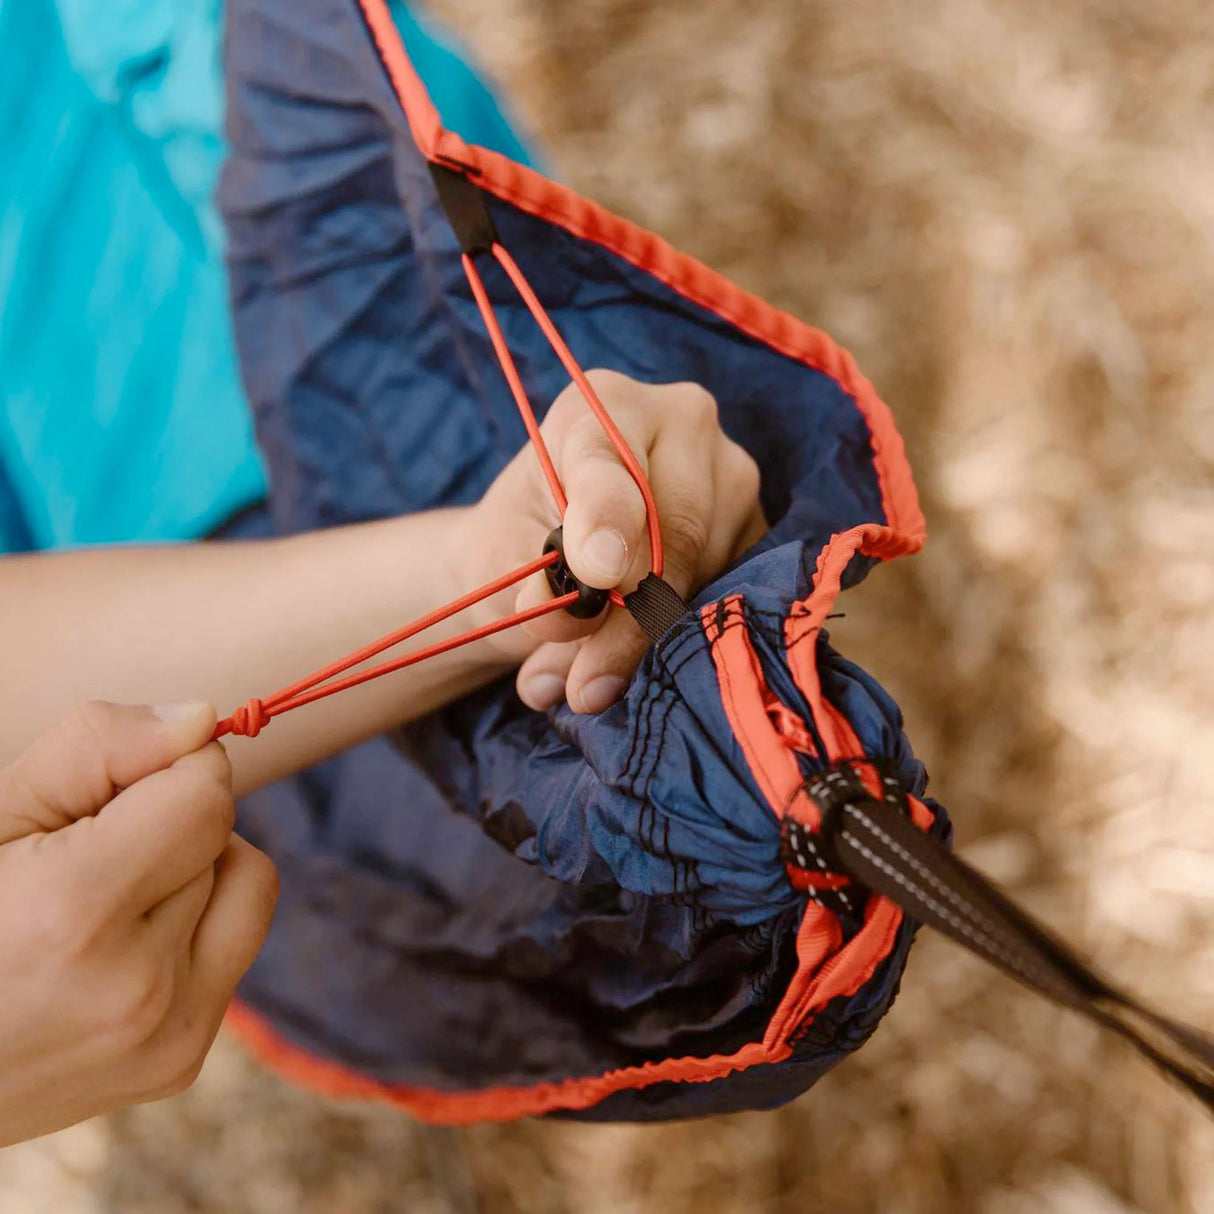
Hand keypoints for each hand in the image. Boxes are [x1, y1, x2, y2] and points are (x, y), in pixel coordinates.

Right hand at [0, 702, 277, 1145]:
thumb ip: (95, 749)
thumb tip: (202, 721)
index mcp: (75, 918)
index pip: (205, 797)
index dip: (163, 775)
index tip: (104, 797)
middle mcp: (136, 991)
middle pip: (225, 840)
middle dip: (167, 829)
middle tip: (78, 864)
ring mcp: (165, 1042)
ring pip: (248, 891)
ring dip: (194, 878)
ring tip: (103, 906)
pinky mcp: (178, 1067)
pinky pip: (231, 950)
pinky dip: (189, 934)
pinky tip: (109, 958)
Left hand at [465, 369, 766, 713]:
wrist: (542, 554)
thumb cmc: (517, 546)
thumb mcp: (501, 566)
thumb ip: (535, 585)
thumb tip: (573, 615)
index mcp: (603, 405)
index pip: (613, 464)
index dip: (607, 519)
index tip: (597, 572)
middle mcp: (682, 420)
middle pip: (676, 529)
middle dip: (627, 622)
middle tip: (582, 688)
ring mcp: (732, 471)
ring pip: (707, 572)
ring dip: (646, 644)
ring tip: (584, 679)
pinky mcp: (758, 526)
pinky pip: (732, 594)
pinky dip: (680, 641)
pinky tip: (632, 661)